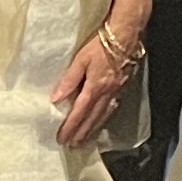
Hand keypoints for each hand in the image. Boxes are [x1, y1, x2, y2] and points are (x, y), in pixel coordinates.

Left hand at [50, 20, 143, 141]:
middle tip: (72, 145)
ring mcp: (115, 91)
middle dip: (81, 132)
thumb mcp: (81, 59)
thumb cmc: (101, 45)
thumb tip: (55, 98)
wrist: (125, 36)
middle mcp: (106, 93)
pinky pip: (111, 108)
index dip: (70, 126)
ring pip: (103, 115)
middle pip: (92, 118)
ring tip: (84, 139)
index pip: (80, 112)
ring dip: (92, 129)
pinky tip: (100, 121)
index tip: (61, 138)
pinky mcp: (121, 87)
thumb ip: (69, 79)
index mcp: (95, 87)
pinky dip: (103, 119)